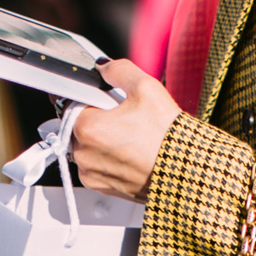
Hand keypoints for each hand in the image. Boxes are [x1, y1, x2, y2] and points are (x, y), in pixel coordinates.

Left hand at [72, 61, 178, 199]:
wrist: (186, 174)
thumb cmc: (168, 137)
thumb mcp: (146, 87)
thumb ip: (117, 70)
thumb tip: (103, 68)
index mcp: (87, 127)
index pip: (69, 101)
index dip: (88, 95)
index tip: (102, 97)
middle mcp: (83, 154)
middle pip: (78, 125)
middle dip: (96, 118)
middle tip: (124, 117)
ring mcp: (91, 174)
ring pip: (87, 146)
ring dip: (101, 139)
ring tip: (131, 136)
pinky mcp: (102, 188)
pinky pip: (96, 166)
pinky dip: (108, 158)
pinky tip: (130, 153)